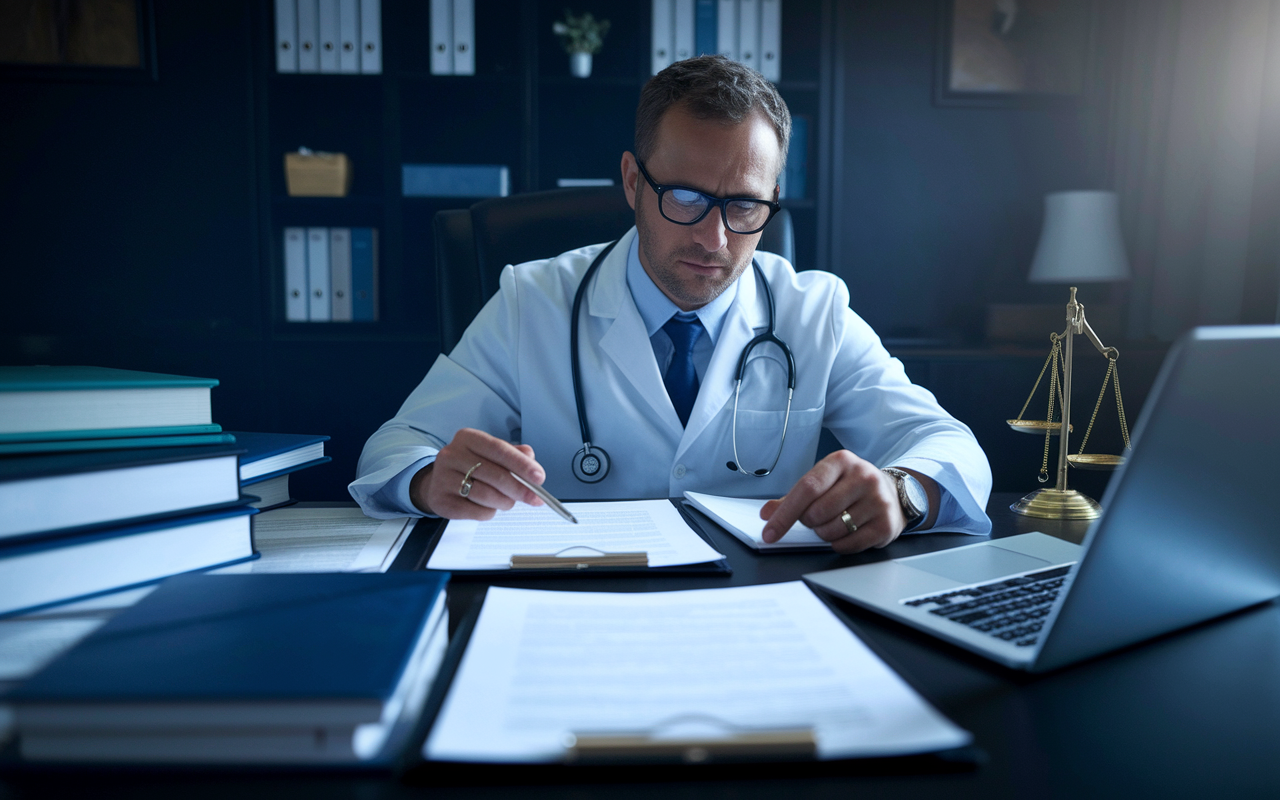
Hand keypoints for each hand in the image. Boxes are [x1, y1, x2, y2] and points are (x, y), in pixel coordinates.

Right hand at [410, 428, 545, 519]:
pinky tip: (489, 507)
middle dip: (520, 489)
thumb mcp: (490, 454)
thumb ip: (513, 455)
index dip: (522, 464)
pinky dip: (488, 512)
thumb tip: (532, 461)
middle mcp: (452, 454)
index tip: (540, 477)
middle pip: (495, 475)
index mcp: (468, 438)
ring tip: (508, 502)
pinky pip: (475, 511)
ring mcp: (443, 478)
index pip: (499, 449)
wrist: (437, 483)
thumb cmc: (470, 467)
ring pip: (486, 495)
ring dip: (504, 502)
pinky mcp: (441, 501)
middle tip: (534, 498)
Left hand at [759, 450, 911, 553]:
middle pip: (817, 512)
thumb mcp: (823, 482)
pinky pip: (848, 544)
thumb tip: (767, 513)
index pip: (807, 488)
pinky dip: (839, 544)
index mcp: (841, 461)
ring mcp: (877, 500)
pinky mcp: (886, 524)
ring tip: (834, 521)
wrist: (892, 492)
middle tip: (816, 517)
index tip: (770, 531)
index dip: (784, 513)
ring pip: (831, 530)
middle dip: (808, 522)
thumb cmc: (850, 487)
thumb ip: (793, 497)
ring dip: (824, 533)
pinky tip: (847, 532)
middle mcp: (863, 476)